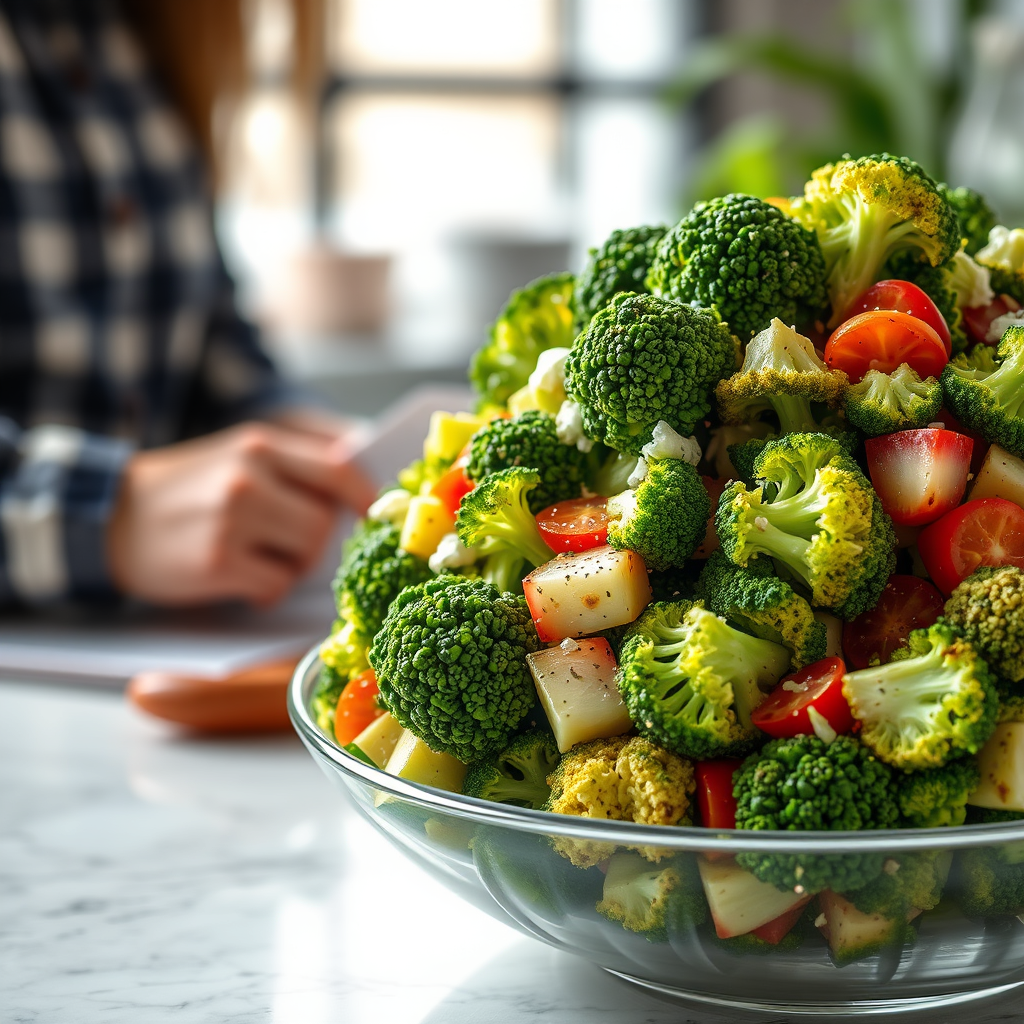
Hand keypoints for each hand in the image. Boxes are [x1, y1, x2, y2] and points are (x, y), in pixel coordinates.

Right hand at [107, 421, 376, 606]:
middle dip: (315, 543)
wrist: (109, 519)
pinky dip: (267, 590)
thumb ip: (293, 466)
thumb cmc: (187, 491)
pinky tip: (242, 581)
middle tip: (287, 547)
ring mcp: (231, 519)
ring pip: (306, 555)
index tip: (372, 517)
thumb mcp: (237, 457)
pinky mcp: (216, 562)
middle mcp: (247, 476)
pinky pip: (276, 584)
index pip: (337, 469)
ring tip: (262, 560)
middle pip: (323, 521)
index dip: (365, 497)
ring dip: (293, 566)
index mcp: (259, 445)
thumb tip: (361, 485)